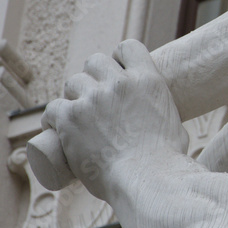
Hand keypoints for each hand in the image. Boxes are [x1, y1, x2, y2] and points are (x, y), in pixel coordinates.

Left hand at [44, 39, 188, 199]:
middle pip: (95, 62)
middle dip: (93, 77)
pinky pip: (53, 109)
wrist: (147, 180)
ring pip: (73, 82)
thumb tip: (161, 124)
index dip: (119, 58)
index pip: (128, 47)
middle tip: (93, 100)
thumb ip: (164, 116)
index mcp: (148, 80)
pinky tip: (55, 128)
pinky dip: (53, 119)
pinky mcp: (70, 118)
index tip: (115, 73)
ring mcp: (92, 99)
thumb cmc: (166, 161)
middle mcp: (120, 83)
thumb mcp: (174, 125)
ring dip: (73, 96)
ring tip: (74, 115)